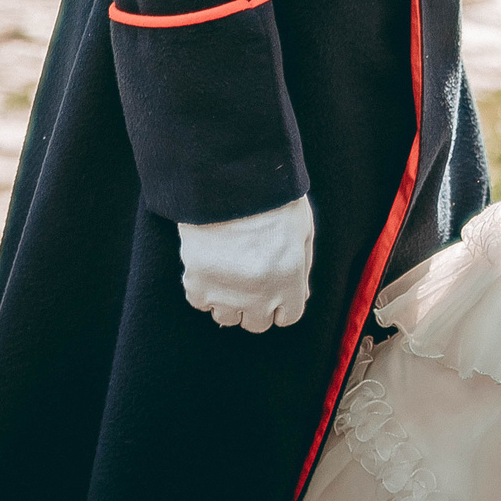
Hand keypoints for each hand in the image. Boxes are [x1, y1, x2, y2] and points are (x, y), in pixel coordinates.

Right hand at [179, 195, 313, 331]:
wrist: (229, 176)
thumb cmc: (271, 197)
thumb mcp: (302, 228)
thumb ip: (303, 265)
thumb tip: (301, 294)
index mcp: (289, 279)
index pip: (288, 317)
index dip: (281, 304)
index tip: (273, 290)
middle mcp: (259, 293)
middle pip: (256, 323)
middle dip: (256, 305)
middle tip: (249, 279)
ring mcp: (226, 291)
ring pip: (226, 317)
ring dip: (228, 300)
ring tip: (228, 271)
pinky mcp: (197, 281)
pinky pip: (200, 303)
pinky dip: (203, 290)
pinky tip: (210, 267)